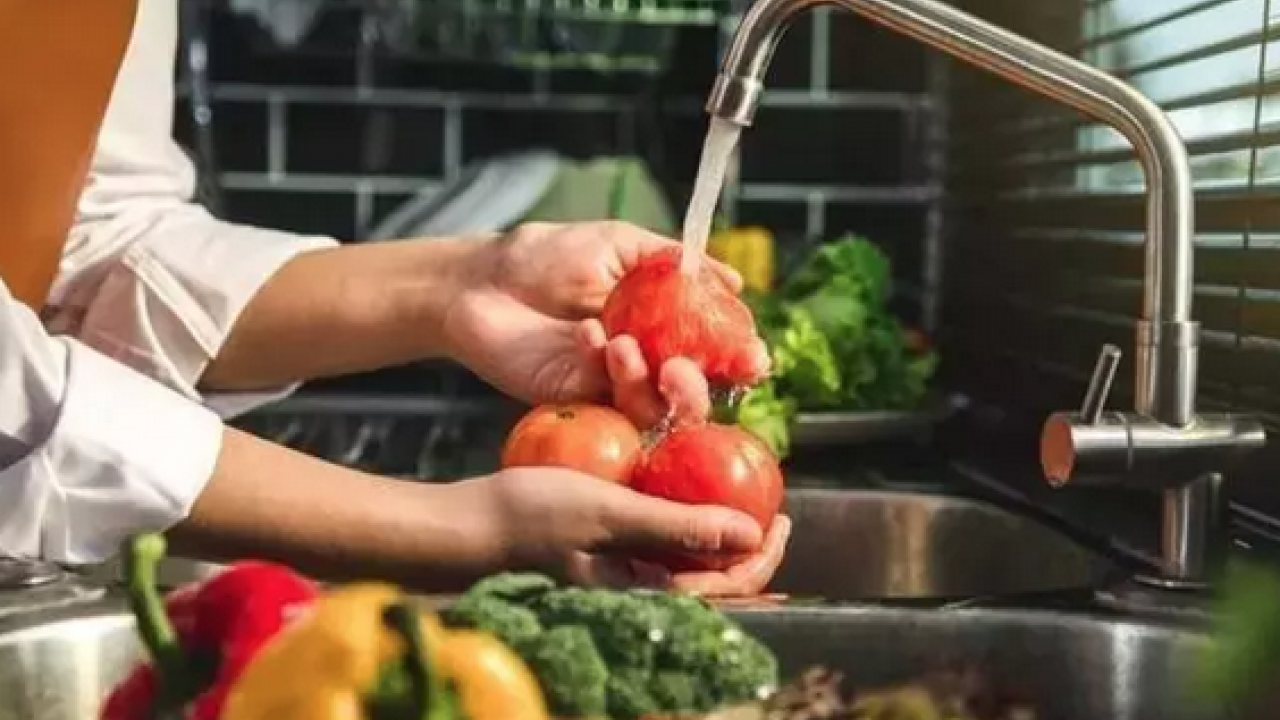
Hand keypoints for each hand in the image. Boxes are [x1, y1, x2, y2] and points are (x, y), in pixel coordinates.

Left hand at [443, 221, 769, 426]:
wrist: (482, 281)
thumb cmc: (546, 256)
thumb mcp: (618, 245)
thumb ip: (673, 262)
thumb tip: (734, 282)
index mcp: (663, 323)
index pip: (715, 351)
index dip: (739, 359)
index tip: (754, 358)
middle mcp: (646, 360)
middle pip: (694, 395)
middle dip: (698, 389)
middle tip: (681, 368)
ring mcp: (613, 386)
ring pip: (655, 410)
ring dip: (650, 384)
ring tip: (625, 345)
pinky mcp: (579, 403)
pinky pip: (610, 403)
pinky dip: (606, 370)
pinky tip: (588, 335)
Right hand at [445, 467, 791, 596]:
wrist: (460, 526)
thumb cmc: (528, 518)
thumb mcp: (608, 513)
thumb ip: (677, 525)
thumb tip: (751, 535)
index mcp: (646, 595)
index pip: (726, 587)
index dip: (762, 555)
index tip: (781, 517)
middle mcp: (638, 592)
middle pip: (711, 576)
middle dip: (743, 540)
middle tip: (765, 498)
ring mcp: (618, 575)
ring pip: (683, 558)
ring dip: (710, 525)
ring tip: (730, 488)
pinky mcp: (600, 556)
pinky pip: (653, 542)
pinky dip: (675, 516)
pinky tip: (678, 486)